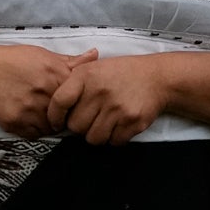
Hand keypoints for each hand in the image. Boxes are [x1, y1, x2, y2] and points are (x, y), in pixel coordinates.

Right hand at [0, 44, 85, 138]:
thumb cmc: (11, 61)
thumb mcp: (42, 55)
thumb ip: (70, 60)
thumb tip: (95, 55)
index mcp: (55, 75)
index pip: (80, 97)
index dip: (78, 102)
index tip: (73, 103)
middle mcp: (44, 93)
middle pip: (67, 115)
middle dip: (65, 116)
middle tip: (57, 112)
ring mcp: (30, 110)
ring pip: (51, 128)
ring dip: (49, 125)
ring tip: (40, 115)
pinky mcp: (15, 122)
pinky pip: (34, 135)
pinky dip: (34, 130)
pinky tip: (28, 119)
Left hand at [45, 53, 183, 145]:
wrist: (157, 77)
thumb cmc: (121, 74)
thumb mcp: (94, 67)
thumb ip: (72, 83)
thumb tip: (52, 110)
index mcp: (86, 76)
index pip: (59, 102)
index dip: (54, 117)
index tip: (57, 123)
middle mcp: (100, 91)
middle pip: (75, 126)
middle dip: (80, 126)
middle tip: (89, 119)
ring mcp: (117, 108)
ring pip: (93, 138)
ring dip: (96, 134)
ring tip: (104, 122)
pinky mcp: (132, 121)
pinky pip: (113, 142)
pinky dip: (114, 138)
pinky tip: (118, 125)